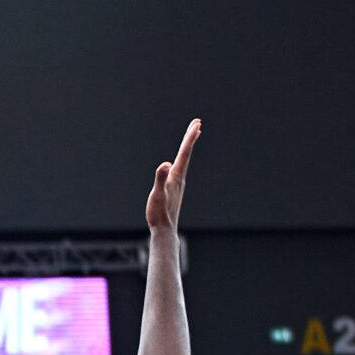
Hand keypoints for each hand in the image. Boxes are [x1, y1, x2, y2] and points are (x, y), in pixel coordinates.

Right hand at [145, 118, 201, 234]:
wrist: (164, 231)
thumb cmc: (159, 214)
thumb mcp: (157, 195)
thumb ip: (160, 179)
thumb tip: (166, 164)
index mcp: (176, 177)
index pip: (184, 153)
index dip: (190, 138)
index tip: (197, 124)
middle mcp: (180, 178)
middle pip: (187, 154)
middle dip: (191, 137)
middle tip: (197, 123)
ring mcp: (178, 184)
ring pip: (185, 160)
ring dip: (188, 147)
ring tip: (192, 136)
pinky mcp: (175, 189)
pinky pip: (180, 168)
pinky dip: (182, 159)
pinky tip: (179, 161)